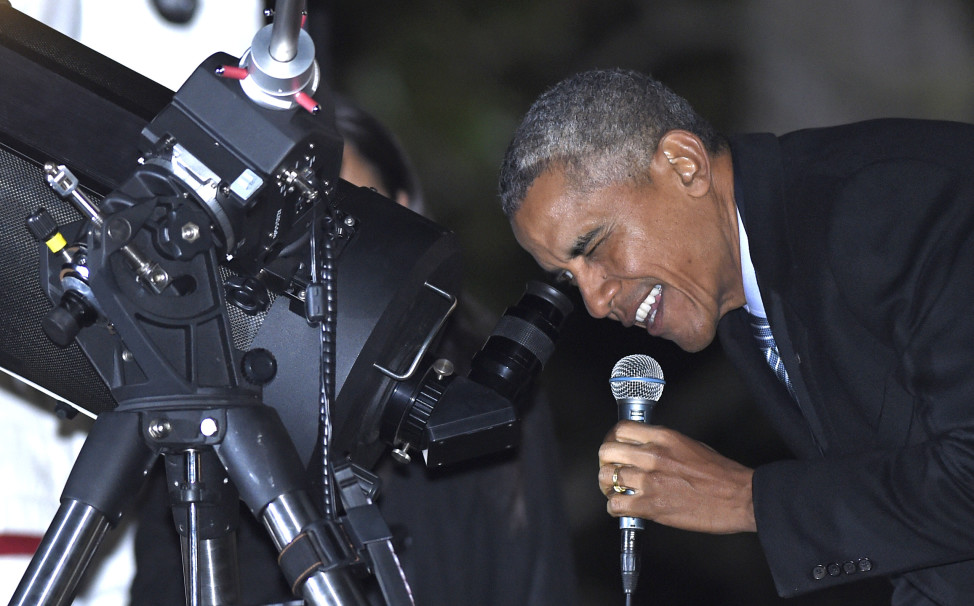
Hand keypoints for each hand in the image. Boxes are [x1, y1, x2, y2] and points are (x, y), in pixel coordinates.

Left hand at [598, 420, 755, 533]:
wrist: (740, 497)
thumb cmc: (720, 474)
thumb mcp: (689, 444)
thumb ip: (663, 444)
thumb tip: (643, 449)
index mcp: (664, 437)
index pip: (621, 429)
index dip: (613, 440)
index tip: (615, 449)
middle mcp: (652, 455)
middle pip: (607, 451)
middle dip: (606, 462)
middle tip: (612, 471)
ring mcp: (650, 480)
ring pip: (606, 477)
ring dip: (608, 486)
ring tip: (618, 492)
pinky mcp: (651, 505)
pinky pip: (616, 504)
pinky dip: (615, 508)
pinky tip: (625, 508)